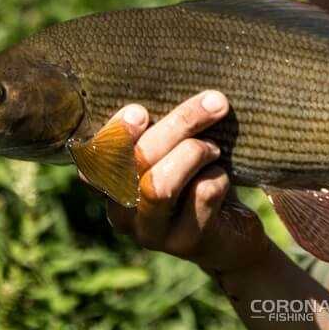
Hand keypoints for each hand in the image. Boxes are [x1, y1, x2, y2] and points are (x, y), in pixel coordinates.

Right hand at [96, 91, 269, 273]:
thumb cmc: (199, 178)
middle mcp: (123, 212)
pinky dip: (217, 177)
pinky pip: (200, 196)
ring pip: (159, 185)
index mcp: (110, 184)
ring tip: (215, 148)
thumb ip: (163, 131)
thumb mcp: (175, 152)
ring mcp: (152, 233)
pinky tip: (223, 178)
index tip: (140, 111)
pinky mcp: (187, 243)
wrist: (234, 235)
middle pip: (137, 161)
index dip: (114, 135)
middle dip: (178, 124)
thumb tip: (182, 86)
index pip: (94, 160)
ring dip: (194, 154)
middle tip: (216, 102)